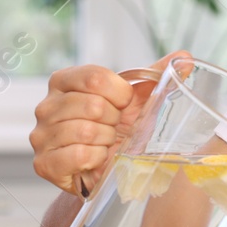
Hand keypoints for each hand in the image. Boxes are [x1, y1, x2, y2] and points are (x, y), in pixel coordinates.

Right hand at [30, 50, 186, 195]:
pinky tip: (96, 158)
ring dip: (106, 141)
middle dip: (115, 122)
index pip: (95, 78)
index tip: (125, 106)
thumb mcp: (138, 99)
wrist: (106, 168)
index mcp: (64, 81)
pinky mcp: (44, 163)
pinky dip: (95, 159)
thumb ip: (157, 75)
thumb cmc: (120, 129)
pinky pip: (77, 155)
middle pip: (93, 105)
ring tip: (105, 144)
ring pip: (85, 131)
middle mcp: (46, 105)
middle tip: (115, 129)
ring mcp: (41, 135)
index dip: (120, 95)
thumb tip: (185, 58)